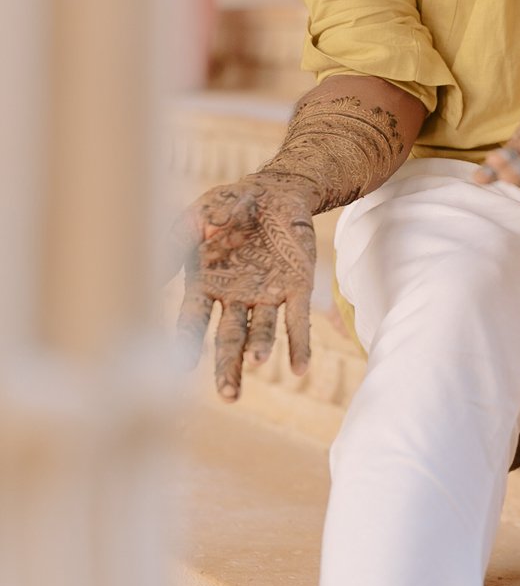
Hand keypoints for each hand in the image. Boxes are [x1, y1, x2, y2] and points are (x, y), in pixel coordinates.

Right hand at [166, 173, 316, 399]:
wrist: (274, 190)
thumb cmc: (228, 206)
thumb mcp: (197, 217)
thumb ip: (177, 243)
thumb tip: (152, 274)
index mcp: (205, 284)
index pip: (192, 319)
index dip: (187, 341)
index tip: (181, 367)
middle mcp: (234, 297)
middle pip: (228, 338)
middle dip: (227, 366)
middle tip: (228, 395)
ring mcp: (266, 295)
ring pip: (262, 330)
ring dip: (261, 348)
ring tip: (258, 364)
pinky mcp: (297, 287)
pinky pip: (298, 319)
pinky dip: (299, 344)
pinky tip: (301, 369)